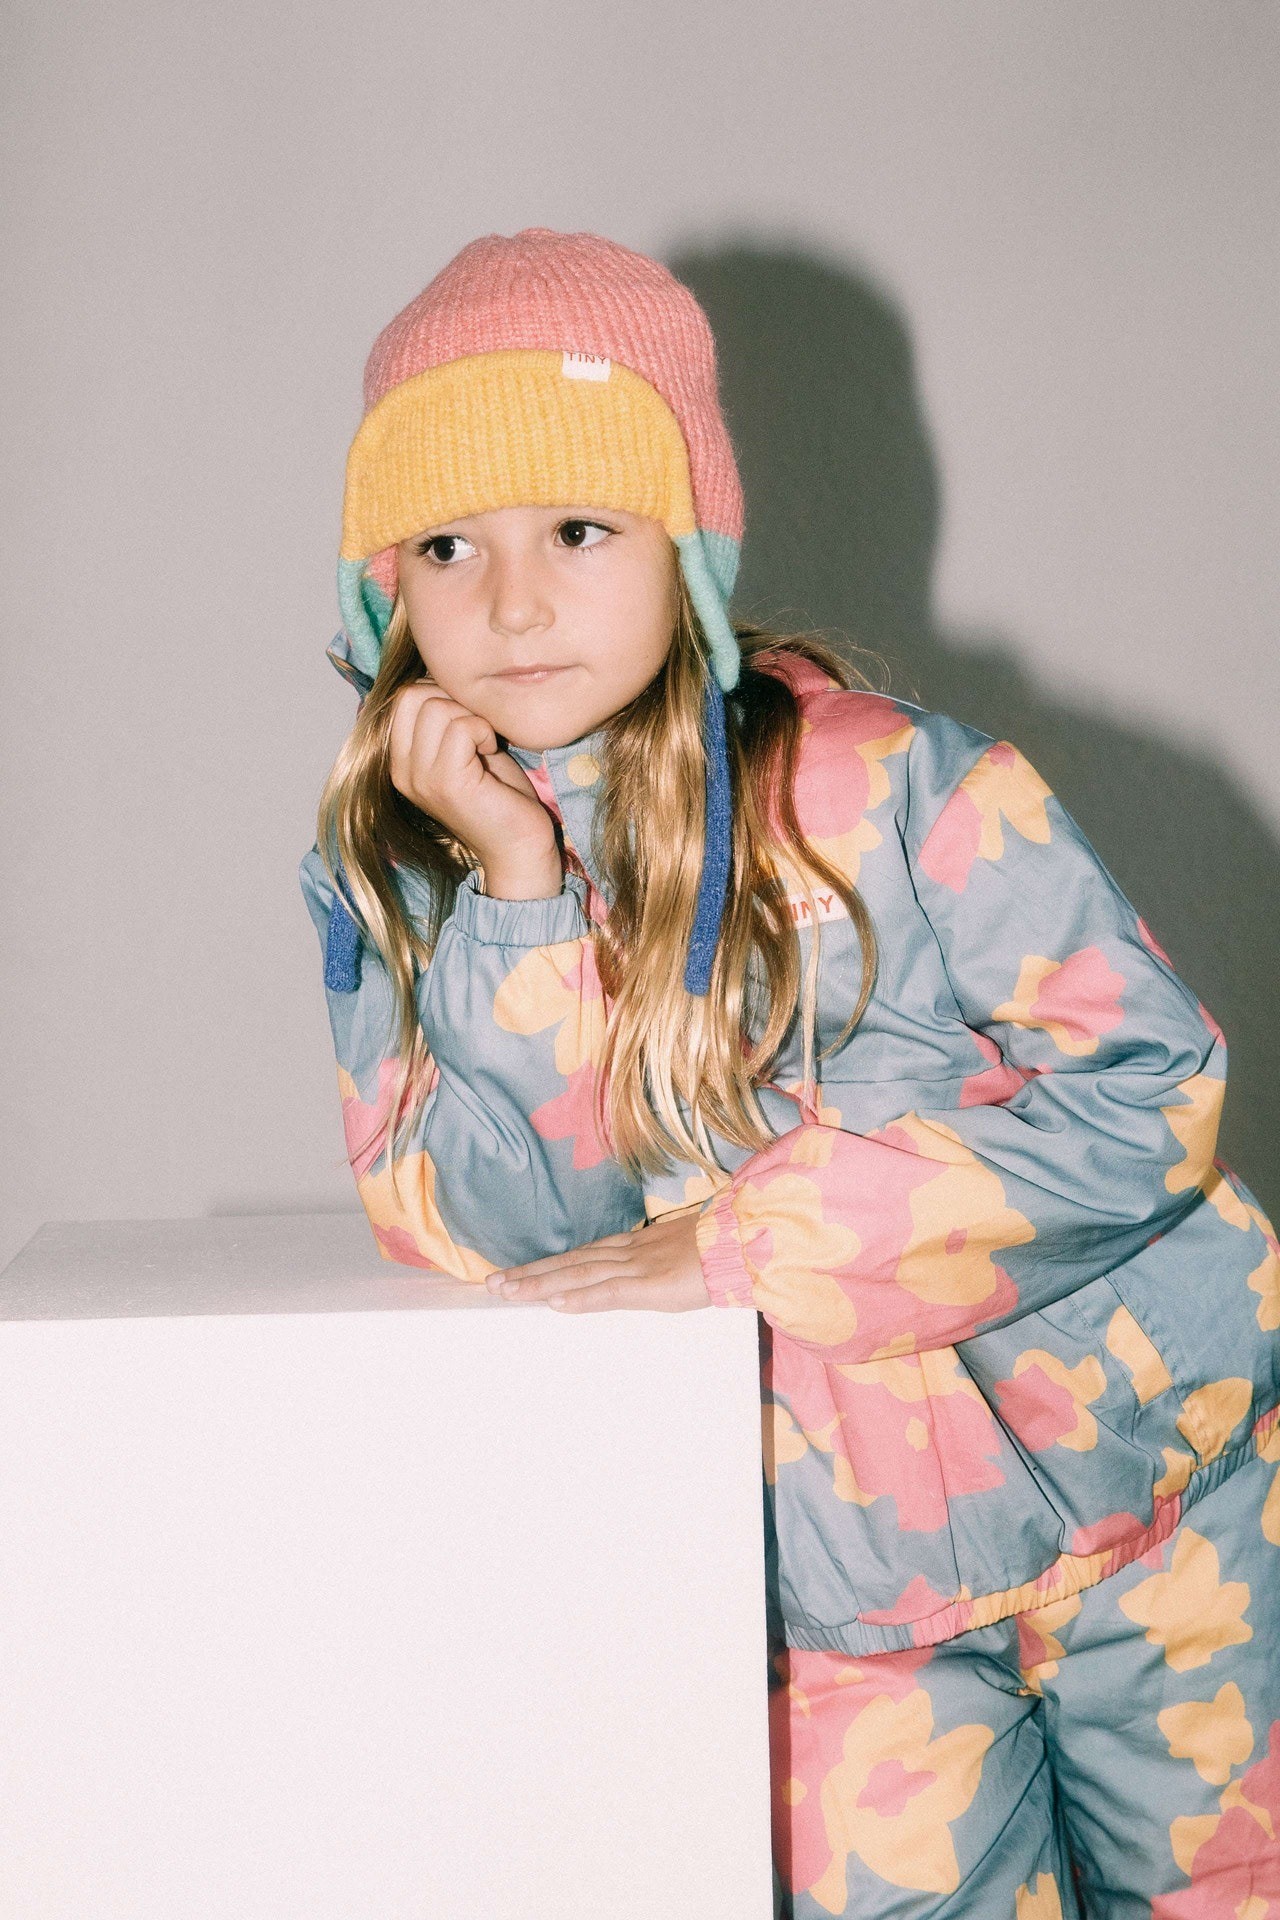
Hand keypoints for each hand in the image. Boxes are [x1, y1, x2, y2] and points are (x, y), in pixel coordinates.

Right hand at [388, 681, 556, 867]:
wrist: (519, 847)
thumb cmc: (500, 796)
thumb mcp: (463, 750)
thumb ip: (445, 720)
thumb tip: (443, 675)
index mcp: (401, 761)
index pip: (402, 697)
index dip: (440, 692)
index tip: (468, 718)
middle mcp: (403, 771)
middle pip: (412, 695)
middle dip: (453, 700)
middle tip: (477, 728)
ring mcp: (421, 778)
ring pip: (436, 707)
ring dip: (471, 717)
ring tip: (485, 744)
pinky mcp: (447, 783)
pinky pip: (461, 727)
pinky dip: (483, 731)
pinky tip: (491, 752)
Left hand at [485, 1210, 712, 1313]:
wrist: (749, 1242)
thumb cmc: (723, 1250)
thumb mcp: (682, 1256)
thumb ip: (656, 1265)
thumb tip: (644, 1275)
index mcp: (636, 1246)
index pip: (582, 1256)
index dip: (548, 1265)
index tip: (518, 1272)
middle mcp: (628, 1252)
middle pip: (569, 1263)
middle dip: (530, 1274)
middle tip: (492, 1284)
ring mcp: (638, 1267)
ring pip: (579, 1276)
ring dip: (540, 1285)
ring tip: (506, 1292)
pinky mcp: (652, 1285)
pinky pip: (610, 1293)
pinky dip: (581, 1298)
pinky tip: (555, 1304)